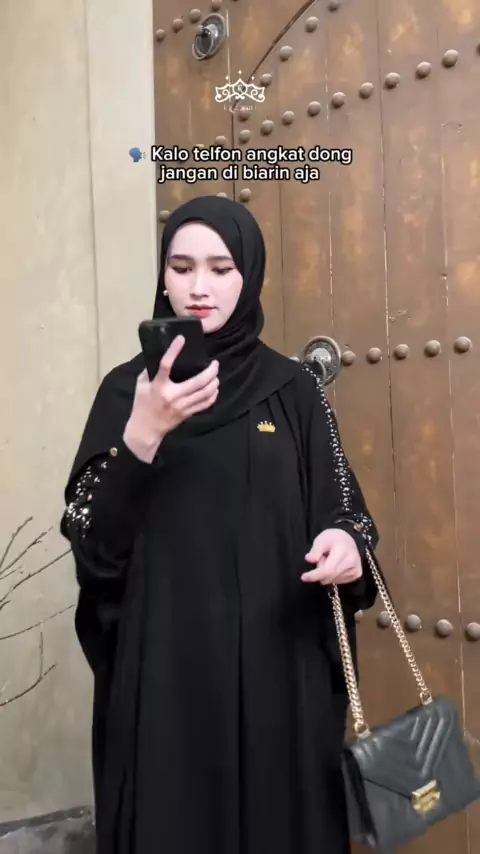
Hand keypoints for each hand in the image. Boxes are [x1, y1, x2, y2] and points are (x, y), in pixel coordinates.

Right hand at [124, 335, 218, 461]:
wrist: (146, 430)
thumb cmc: (142, 405)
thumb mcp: (141, 385)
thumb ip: (150, 371)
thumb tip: (160, 356)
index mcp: (158, 386)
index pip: (166, 365)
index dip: (174, 350)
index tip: (181, 339)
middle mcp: (173, 395)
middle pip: (198, 382)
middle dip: (211, 371)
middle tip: (215, 363)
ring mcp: (182, 406)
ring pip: (205, 393)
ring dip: (214, 382)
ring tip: (216, 375)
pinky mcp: (187, 414)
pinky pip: (205, 404)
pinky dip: (213, 395)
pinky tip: (214, 389)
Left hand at [301, 528, 361, 584]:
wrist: (347, 539)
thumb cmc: (333, 539)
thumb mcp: (321, 539)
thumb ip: (315, 550)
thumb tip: (309, 559)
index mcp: (343, 551)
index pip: (328, 569)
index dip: (315, 575)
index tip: (304, 577)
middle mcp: (352, 561)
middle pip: (329, 576)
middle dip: (319, 571)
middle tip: (321, 558)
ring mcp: (356, 569)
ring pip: (332, 580)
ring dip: (326, 573)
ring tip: (329, 560)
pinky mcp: (357, 574)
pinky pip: (338, 581)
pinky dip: (332, 575)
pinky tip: (335, 565)